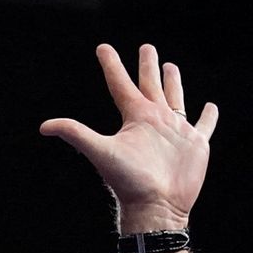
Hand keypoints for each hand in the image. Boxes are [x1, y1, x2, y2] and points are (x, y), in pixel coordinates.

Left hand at [40, 44, 218, 231]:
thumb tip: (43, 127)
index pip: (120, 84)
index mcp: (135, 117)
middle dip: (147, 65)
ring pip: (175, 97)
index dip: (111, 65)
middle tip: (146, 47)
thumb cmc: (129, 181)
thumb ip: (75, 134)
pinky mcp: (196, 143)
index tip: (102, 48)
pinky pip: (204, 124)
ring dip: (172, 82)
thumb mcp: (101, 151)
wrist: (156, 205)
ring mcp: (176, 131)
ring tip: (170, 66)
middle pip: (150, 84)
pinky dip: (208, 115)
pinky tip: (209, 106)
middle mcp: (154, 120)